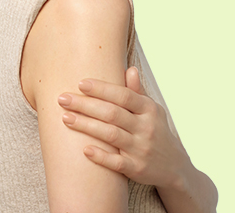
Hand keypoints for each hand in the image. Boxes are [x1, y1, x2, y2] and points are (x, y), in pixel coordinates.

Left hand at [57, 67, 190, 188]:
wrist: (176, 167)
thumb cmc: (156, 131)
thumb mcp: (152, 110)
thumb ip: (138, 91)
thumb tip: (130, 69)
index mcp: (148, 109)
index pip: (123, 95)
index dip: (102, 89)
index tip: (80, 83)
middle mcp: (146, 128)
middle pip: (112, 113)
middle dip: (85, 105)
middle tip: (62, 99)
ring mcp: (141, 149)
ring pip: (111, 135)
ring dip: (86, 126)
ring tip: (65, 118)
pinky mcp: (137, 169)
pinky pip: (117, 163)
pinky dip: (101, 156)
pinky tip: (84, 149)